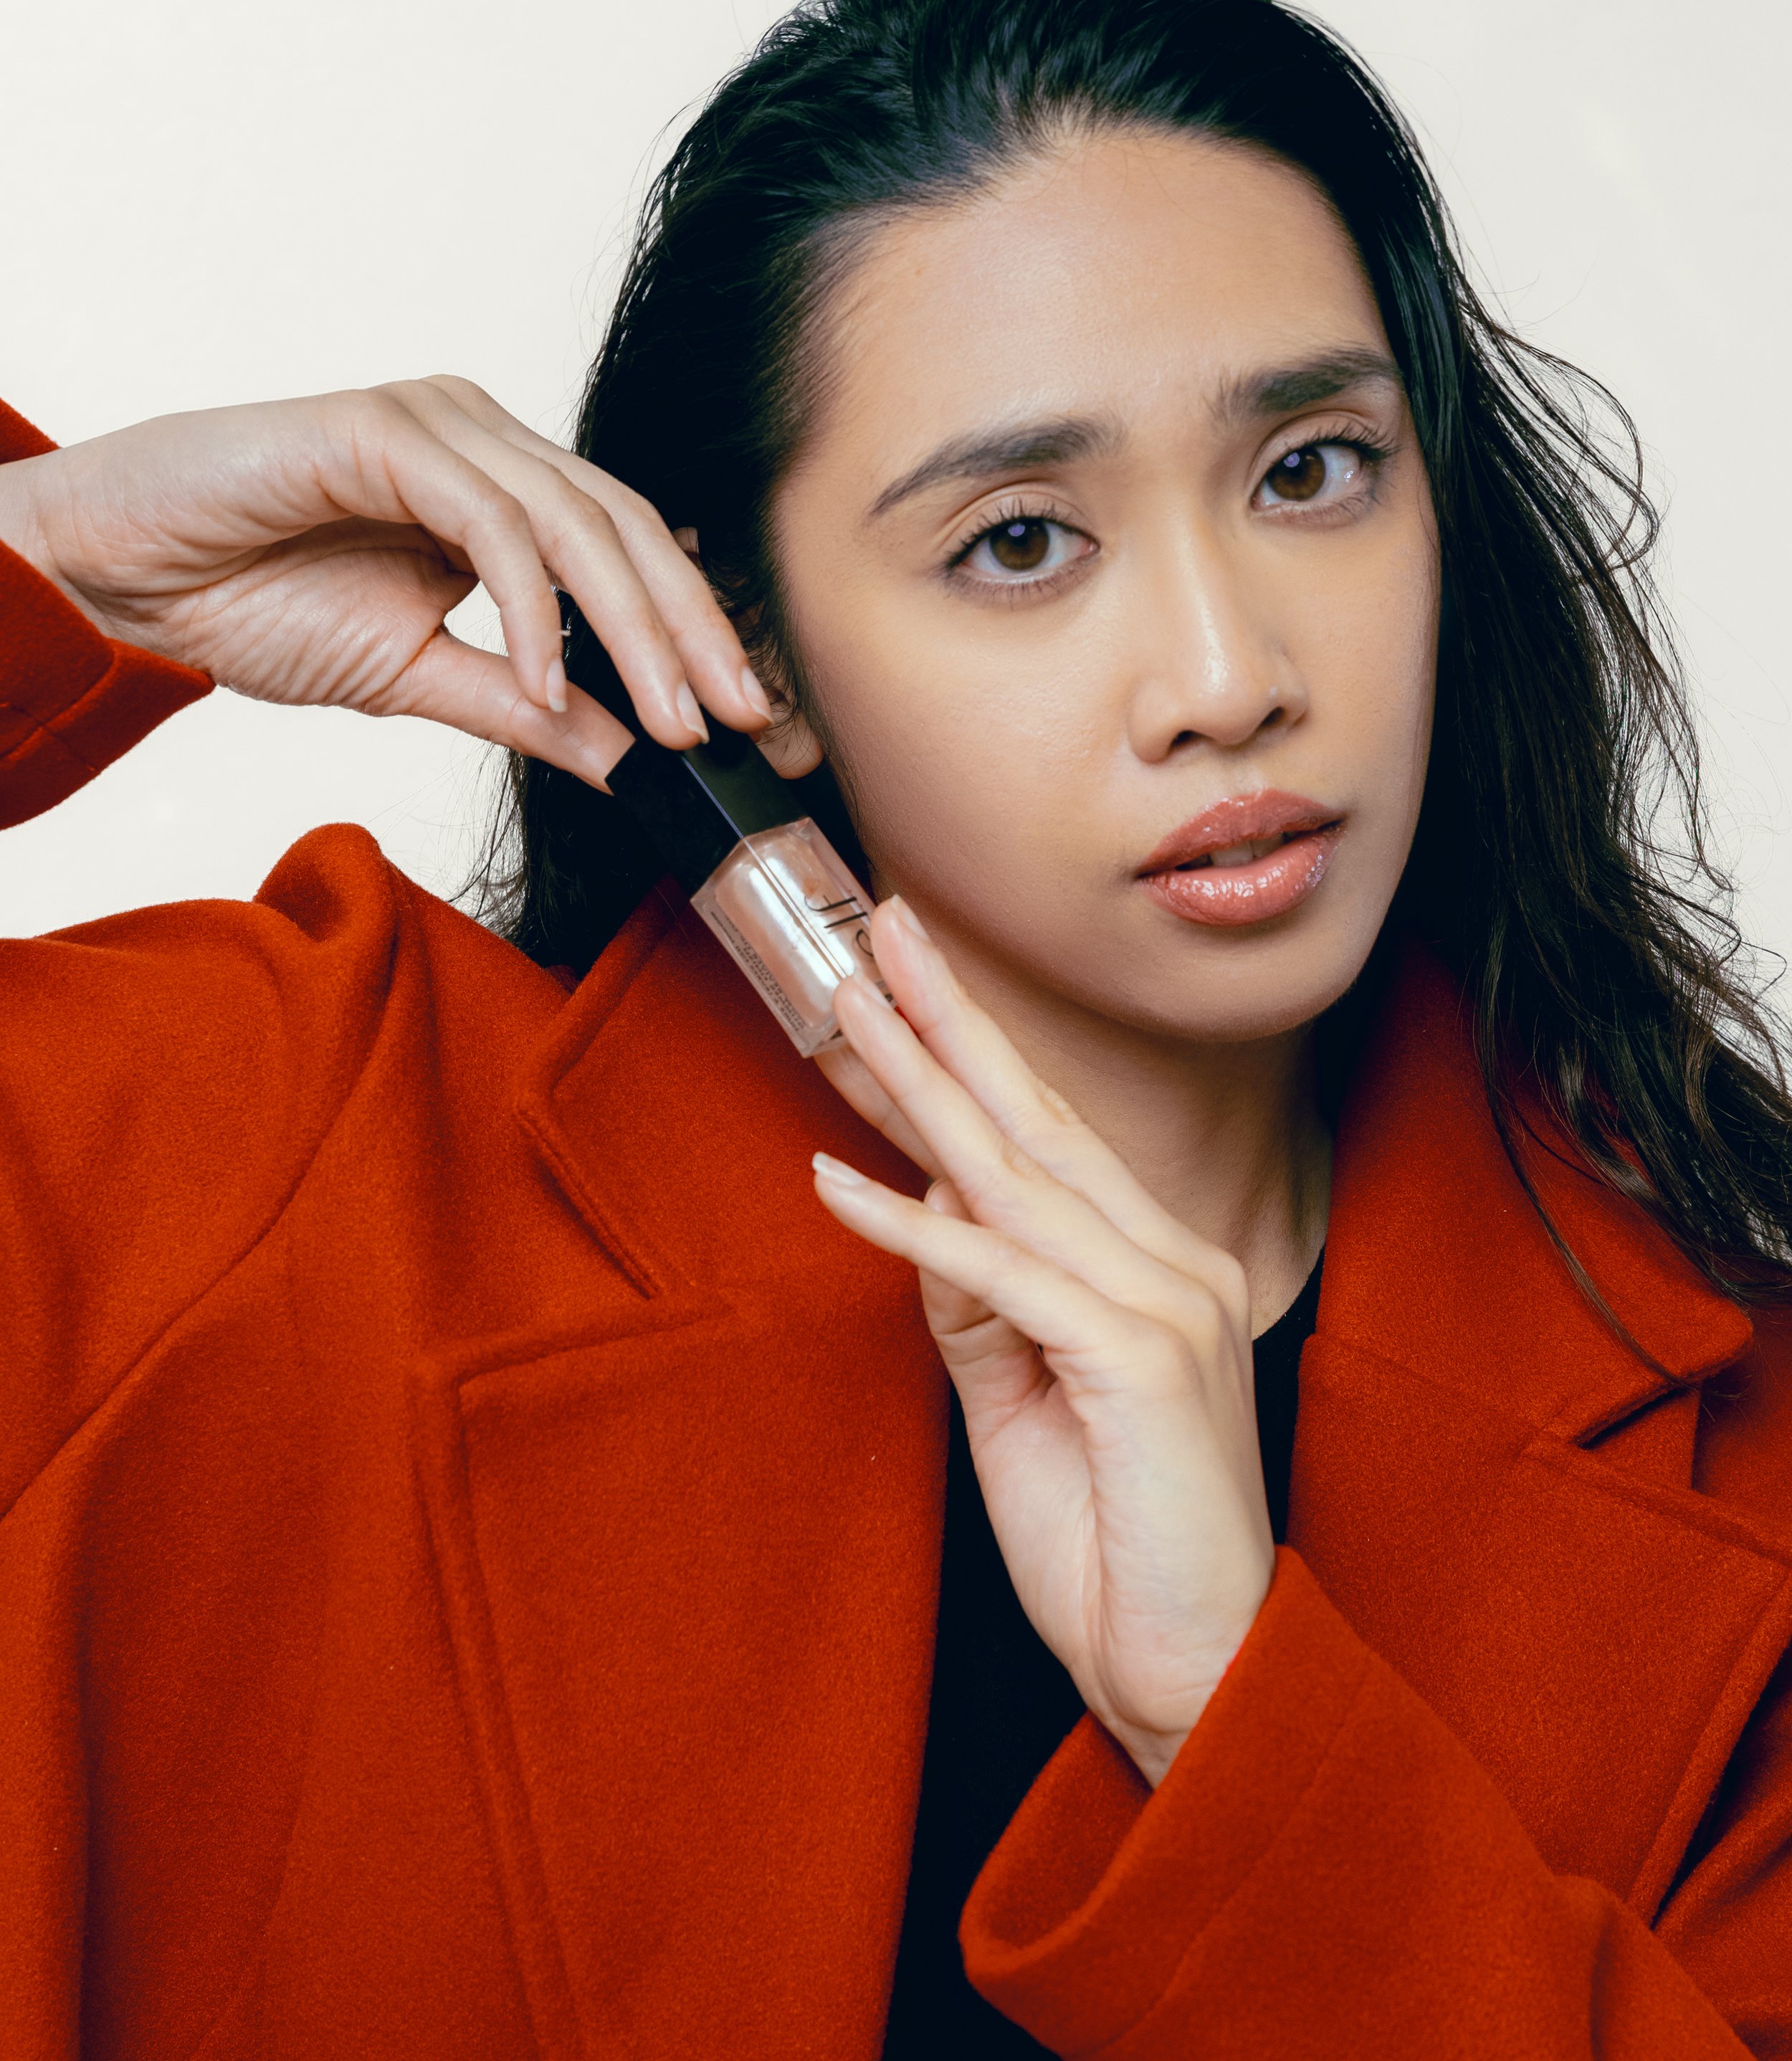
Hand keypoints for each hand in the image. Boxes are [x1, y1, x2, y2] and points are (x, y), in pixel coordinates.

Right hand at [0, 377, 771, 779]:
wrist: (123, 576)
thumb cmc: (250, 602)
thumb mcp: (416, 678)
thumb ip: (521, 707)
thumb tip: (625, 756)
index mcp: (501, 487)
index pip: (630, 551)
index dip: (694, 629)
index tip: (746, 717)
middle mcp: (482, 439)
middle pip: (626, 530)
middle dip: (693, 632)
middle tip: (740, 721)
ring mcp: (438, 423)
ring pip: (576, 523)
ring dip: (634, 631)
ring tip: (672, 722)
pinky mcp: (386, 429)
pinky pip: (492, 522)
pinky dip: (531, 611)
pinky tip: (550, 682)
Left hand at [811, 899, 1274, 1787]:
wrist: (1195, 1672)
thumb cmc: (1115, 1546)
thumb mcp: (1024, 1407)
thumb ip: (982, 1309)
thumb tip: (927, 1207)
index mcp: (1160, 1269)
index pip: (1043, 1142)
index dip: (967, 1060)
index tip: (900, 994)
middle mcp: (1175, 1265)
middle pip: (1036, 1121)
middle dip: (951, 1021)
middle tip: (881, 932)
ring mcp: (1164, 1305)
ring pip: (1014, 1173)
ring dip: (919, 1086)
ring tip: (850, 1008)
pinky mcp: (1136, 1359)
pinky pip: (999, 1272)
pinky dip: (914, 1228)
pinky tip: (839, 1179)